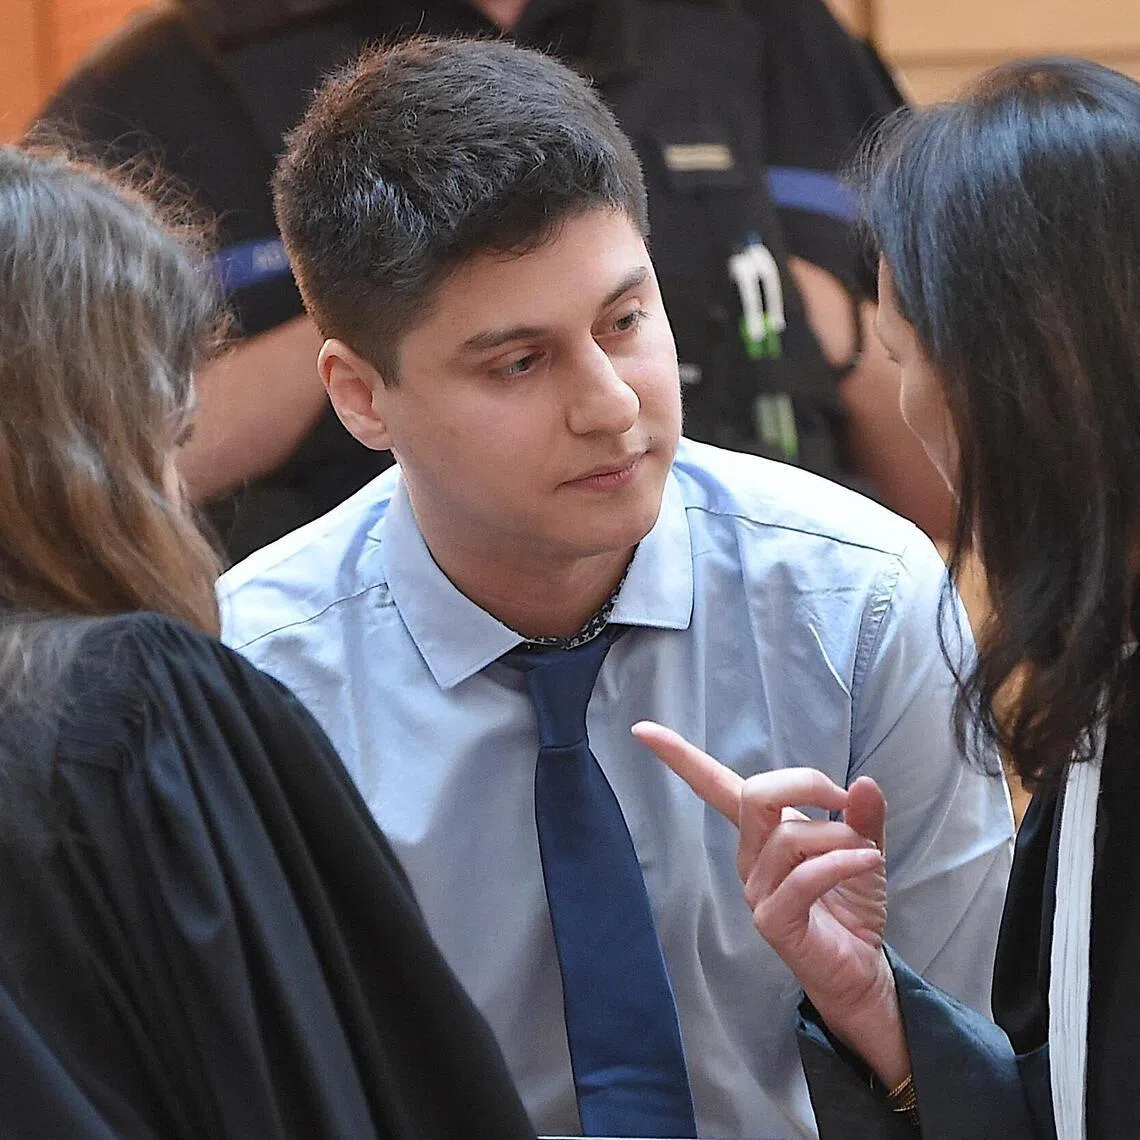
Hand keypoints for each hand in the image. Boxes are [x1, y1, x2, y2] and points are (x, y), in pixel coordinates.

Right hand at [631, 721, 908, 1085]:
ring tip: (867, 854)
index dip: (679, 756)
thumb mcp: (863, 848)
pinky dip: (841, 863)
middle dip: (804, 783)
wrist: (861, 970)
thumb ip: (862, 816)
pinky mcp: (772, 921)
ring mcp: (755, 890)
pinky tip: (867, 863)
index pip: (713, 786)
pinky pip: (802, 878)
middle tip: (843, 799)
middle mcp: (749, 857)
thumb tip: (865, 782)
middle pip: (754, 794)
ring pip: (786, 837)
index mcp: (761, 832)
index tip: (643, 729)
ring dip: (838, 836)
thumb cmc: (851, 905)